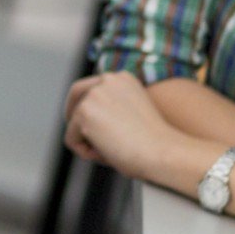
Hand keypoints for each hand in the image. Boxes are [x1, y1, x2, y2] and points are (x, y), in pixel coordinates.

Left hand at [63, 71, 181, 180]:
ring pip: (74, 122)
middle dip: (73, 116)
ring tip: (114, 152)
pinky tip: (108, 155)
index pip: (93, 87)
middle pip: (75, 94)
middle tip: (83, 140)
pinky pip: (71, 140)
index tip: (93, 126)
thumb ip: (113, 112)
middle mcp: (107, 80)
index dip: (88, 107)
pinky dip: (85, 153)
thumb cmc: (155, 145)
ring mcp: (94, 94)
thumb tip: (89, 124)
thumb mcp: (133, 118)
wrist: (163, 153)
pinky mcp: (84, 111)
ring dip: (89, 142)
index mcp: (123, 78)